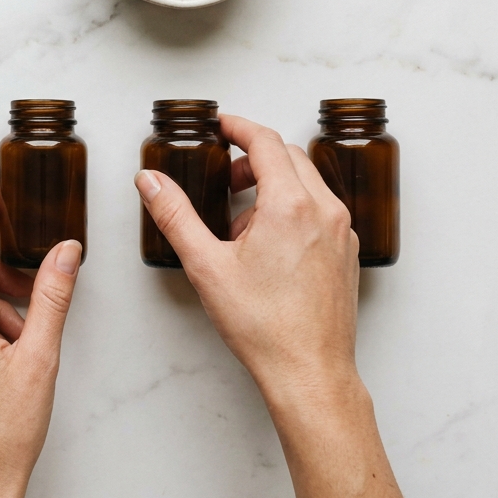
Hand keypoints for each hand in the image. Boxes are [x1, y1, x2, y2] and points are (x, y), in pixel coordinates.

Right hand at [137, 114, 359, 391]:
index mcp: (291, 205)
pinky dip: (292, 209)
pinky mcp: (346, 253)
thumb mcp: (206, 265)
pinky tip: (267, 246)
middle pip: (289, 157)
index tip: (221, 126)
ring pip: (307, 184)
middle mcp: (324, 210)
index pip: (266, 141)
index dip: (238, 127)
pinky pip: (320, 211)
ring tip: (241, 224)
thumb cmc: (264, 326)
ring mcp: (341, 232)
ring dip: (272, 186)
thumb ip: (175, 215)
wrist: (309, 371)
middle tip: (224, 178)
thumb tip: (151, 180)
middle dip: (253, 157)